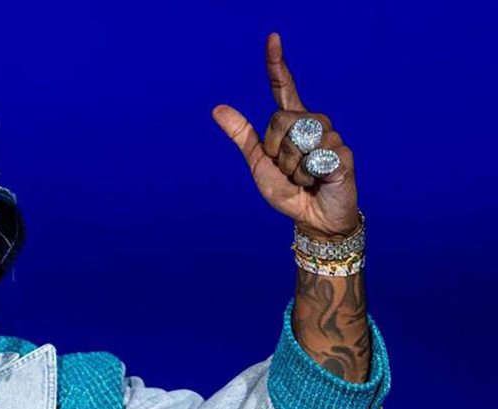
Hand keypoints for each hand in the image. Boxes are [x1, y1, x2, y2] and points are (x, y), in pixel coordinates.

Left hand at [212, 32, 359, 238]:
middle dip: (276, 151)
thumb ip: (242, 136)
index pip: (284, 88)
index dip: (276, 64)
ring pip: (297, 139)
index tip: (272, 37)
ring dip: (292, 167)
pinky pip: (313, 158)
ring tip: (303, 177)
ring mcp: (331, 136)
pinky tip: (318, 181)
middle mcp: (313, 122)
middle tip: (288, 169)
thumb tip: (217, 108)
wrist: (312, 218)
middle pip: (281, 119)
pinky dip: (307, 176)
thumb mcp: (259, 163)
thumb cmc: (287, 191)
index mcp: (292, 123)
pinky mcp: (343, 153)